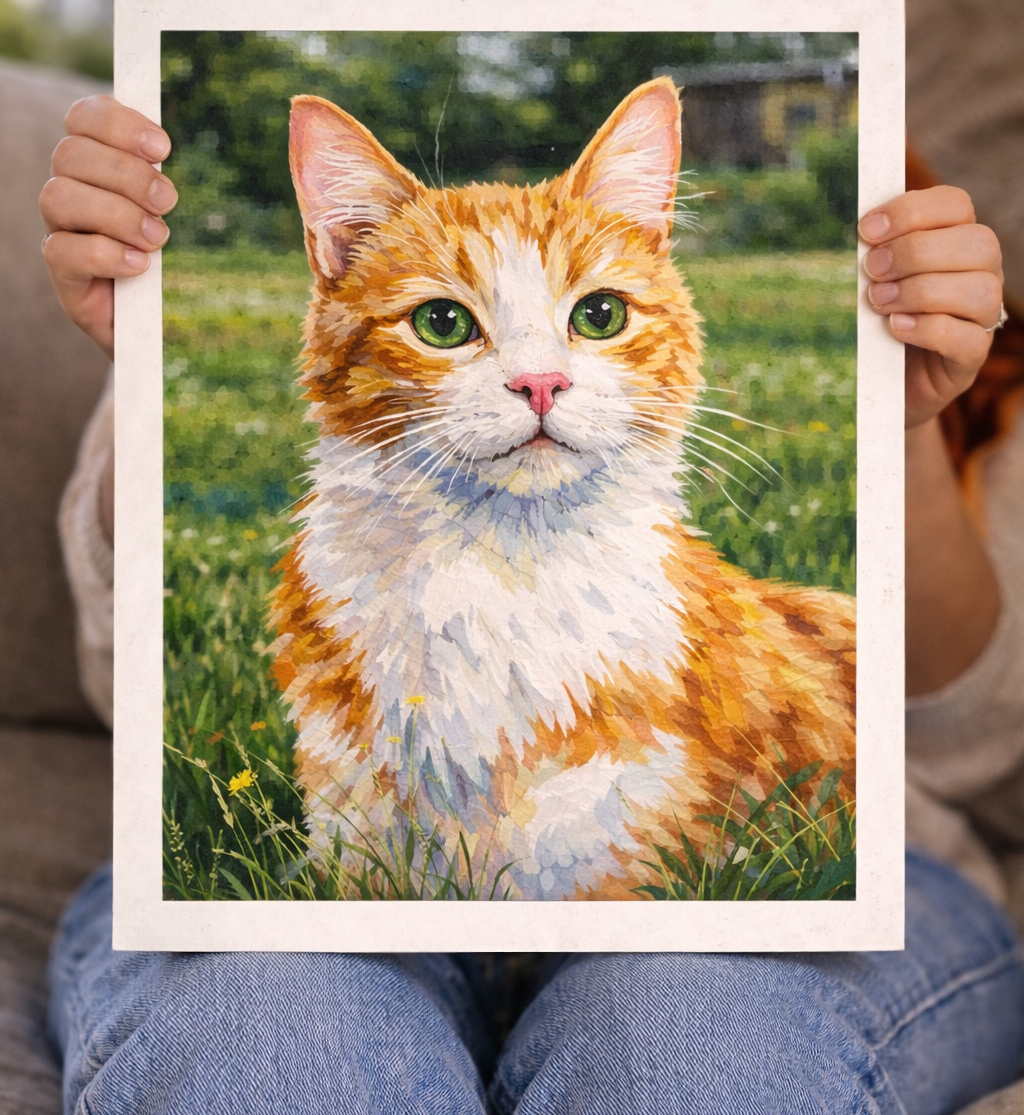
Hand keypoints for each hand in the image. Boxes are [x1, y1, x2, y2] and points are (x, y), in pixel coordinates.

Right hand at [39, 95, 176, 359]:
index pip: (82, 119)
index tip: (164, 148)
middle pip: (71, 155)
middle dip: (127, 174)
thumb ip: (159, 180)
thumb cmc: (164, 264)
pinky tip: (139, 265)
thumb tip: (162, 148)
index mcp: (92, 166)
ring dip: (117, 214)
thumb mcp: (168, 216)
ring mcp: (60, 232)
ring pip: (59, 198)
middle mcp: (68, 193)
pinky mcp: (63, 275)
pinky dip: (106, 254)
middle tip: (169, 202)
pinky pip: (63, 251)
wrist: (153, 325)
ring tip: (157, 239)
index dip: (118, 123)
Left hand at [859, 186, 1003, 429]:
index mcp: (957, 240)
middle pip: (978, 243)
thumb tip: (852, 236)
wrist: (883, 379)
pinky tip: (895, 327)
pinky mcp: (972, 356)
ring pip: (980, 290)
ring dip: (921, 291)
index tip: (867, 229)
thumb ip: (872, 255)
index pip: (956, 205)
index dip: (912, 210)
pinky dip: (928, 329)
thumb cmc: (876, 319)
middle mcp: (981, 273)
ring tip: (879, 302)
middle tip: (871, 270)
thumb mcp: (872, 280)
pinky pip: (968, 338)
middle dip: (916, 252)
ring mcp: (981, 316)